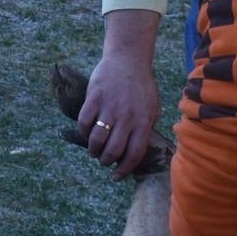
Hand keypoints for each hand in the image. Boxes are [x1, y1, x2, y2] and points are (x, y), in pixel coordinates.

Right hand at [77, 33, 163, 178]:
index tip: (116, 175)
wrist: (128, 59)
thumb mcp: (153, 107)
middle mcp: (127, 117)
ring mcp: (109, 107)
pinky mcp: (94, 98)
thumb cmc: (142, 85)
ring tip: (94, 150)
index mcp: (143, 121)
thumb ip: (146, 128)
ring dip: (93, 150)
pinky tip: (87, 132)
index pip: (133, 154)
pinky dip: (83, 132)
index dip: (123, 169)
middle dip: (106, 161)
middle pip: (112, 151)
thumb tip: (136, 151)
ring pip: (96, 140)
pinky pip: (84, 122)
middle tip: (103, 160)